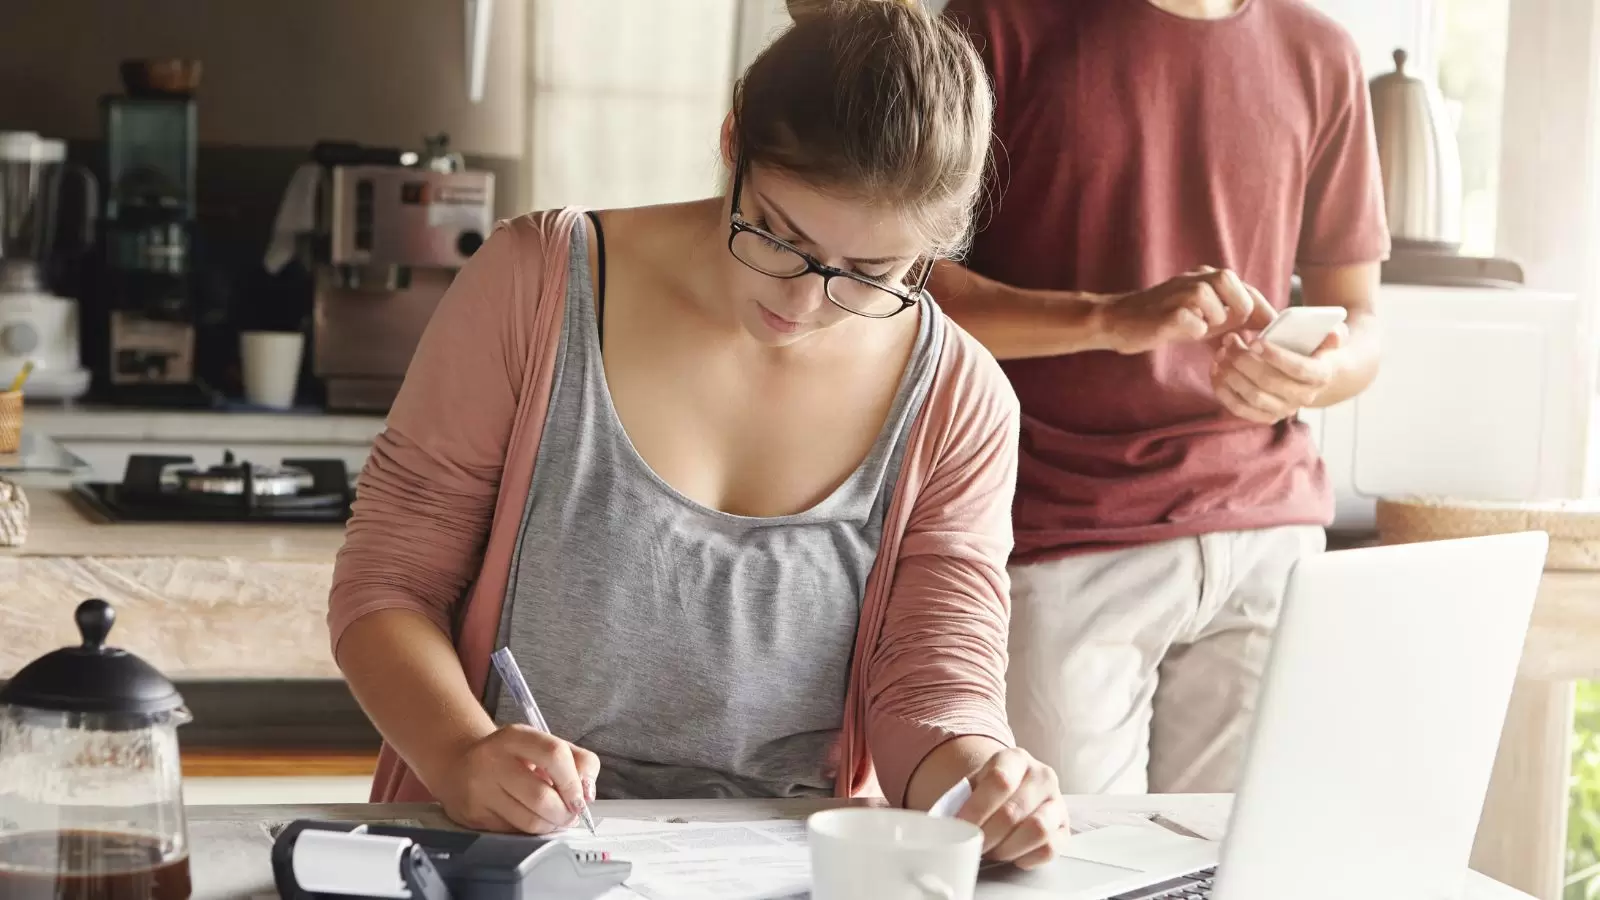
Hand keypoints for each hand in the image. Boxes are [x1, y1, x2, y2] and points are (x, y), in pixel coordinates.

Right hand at [431, 724, 599, 833]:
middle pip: (542, 797)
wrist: (457, 764)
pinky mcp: (474, 815)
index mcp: (515, 737)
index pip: (554, 755)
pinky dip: (532, 831)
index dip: (574, 781)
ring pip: (529, 821)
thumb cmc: (510, 756)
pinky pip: (514, 832)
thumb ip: (575, 760)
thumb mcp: (540, 744)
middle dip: (565, 812)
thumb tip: (588, 793)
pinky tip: (532, 820)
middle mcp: (493, 761)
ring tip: (555, 819)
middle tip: (571, 814)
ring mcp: (480, 790)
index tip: (581, 797)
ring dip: (551, 826)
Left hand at [956, 747, 1068, 869]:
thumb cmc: (987, 791)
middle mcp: (1042, 776)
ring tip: (993, 850)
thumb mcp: (971, 785)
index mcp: (1016, 758)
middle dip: (988, 834)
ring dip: (1008, 847)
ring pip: (1037, 831)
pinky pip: (1049, 849)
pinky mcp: (1065, 829)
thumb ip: (959, 799)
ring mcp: (1057, 802)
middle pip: (1014, 811)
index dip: (977, 808)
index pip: (1000, 780)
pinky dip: (1026, 857)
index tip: (959, 826)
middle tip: (973, 844)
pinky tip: (1012, 855)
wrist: (1011, 793)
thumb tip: (942, 822)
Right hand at [1102, 266, 1275, 353]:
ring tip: (1202, 329)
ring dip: (1214, 320)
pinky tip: (1185, 333)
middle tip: (1229, 330)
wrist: (1117, 321)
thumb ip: (1233, 316)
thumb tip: (1267, 324)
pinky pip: (1192, 322)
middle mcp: (1193, 278)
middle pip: (1231, 282)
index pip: (1246, 288)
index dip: (1262, 310)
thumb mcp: (1204, 315)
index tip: (1268, 331)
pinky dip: (1194, 331)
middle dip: (1238, 310)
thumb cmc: (1164, 320)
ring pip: (1213, 300)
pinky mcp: (1164, 313)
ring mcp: (1177, 293)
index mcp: (1206, 277)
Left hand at [1212, 327, 1345, 422]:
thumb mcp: (1327, 339)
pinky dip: (1223, 390)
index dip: (1276, 356)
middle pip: (1269, 382)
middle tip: (1230, 340)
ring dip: (1231, 373)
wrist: (1313, 375)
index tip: (1255, 341)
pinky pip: (1239, 408)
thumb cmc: (1314, 349)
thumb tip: (1335, 333)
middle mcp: (1303, 397)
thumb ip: (1333, 335)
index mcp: (1320, 375)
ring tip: (1221, 352)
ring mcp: (1284, 410)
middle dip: (1245, 360)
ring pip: (1252, 396)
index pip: (1299, 368)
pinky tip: (1215, 370)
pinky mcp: (1265, 416)